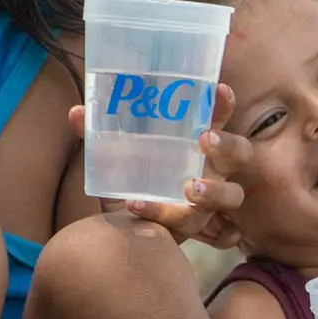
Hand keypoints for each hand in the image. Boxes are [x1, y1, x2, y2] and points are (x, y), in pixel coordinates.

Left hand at [67, 84, 252, 247]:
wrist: (123, 229)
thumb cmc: (131, 182)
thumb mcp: (115, 157)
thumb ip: (99, 136)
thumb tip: (77, 112)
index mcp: (199, 146)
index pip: (221, 119)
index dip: (224, 105)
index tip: (219, 90)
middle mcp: (213, 171)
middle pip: (240, 154)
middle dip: (227, 145)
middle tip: (203, 139)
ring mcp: (209, 202)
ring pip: (232, 196)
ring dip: (215, 190)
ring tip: (189, 188)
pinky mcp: (192, 228)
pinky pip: (192, 227)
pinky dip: (166, 216)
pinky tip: (138, 206)